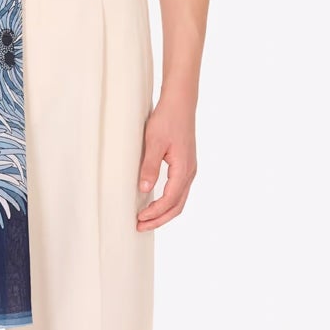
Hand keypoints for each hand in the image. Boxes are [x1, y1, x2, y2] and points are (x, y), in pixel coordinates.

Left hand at [136, 96, 196, 229]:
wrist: (180, 103)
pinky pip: (179, 191)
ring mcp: (189, 169)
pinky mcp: (185, 165)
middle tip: (141, 226)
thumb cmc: (167, 120)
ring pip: (179, 200)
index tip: (139, 219)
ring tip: (146, 219)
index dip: (155, 212)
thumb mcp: (154, 142)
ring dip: (164, 212)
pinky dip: (168, 202)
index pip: (170, 199)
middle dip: (159, 219)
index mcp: (183, 169)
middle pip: (177, 206)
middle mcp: (189, 172)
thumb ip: (150, 166)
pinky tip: (155, 202)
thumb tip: (145, 189)